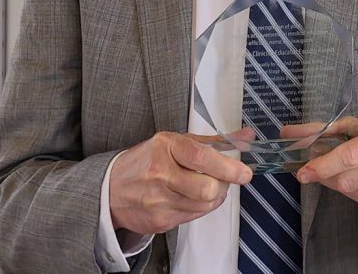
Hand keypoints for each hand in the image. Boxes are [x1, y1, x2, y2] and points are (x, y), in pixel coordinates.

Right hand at [109, 131, 252, 234]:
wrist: (111, 187)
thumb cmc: (147, 161)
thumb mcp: (176, 142)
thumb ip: (214, 141)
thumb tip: (246, 137)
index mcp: (166, 147)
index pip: (201, 157)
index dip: (228, 167)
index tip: (244, 173)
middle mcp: (160, 173)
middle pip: (207, 189)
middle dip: (222, 185)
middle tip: (222, 179)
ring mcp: (158, 200)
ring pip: (204, 206)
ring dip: (213, 197)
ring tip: (204, 186)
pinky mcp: (159, 221)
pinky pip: (193, 217)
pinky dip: (198, 208)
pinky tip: (188, 197)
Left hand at [293, 117, 357, 216]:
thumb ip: (323, 129)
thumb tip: (289, 133)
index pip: (349, 156)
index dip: (323, 165)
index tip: (304, 171)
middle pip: (346, 178)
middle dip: (325, 175)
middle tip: (314, 169)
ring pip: (349, 191)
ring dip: (337, 181)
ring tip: (346, 170)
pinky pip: (357, 201)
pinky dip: (351, 191)